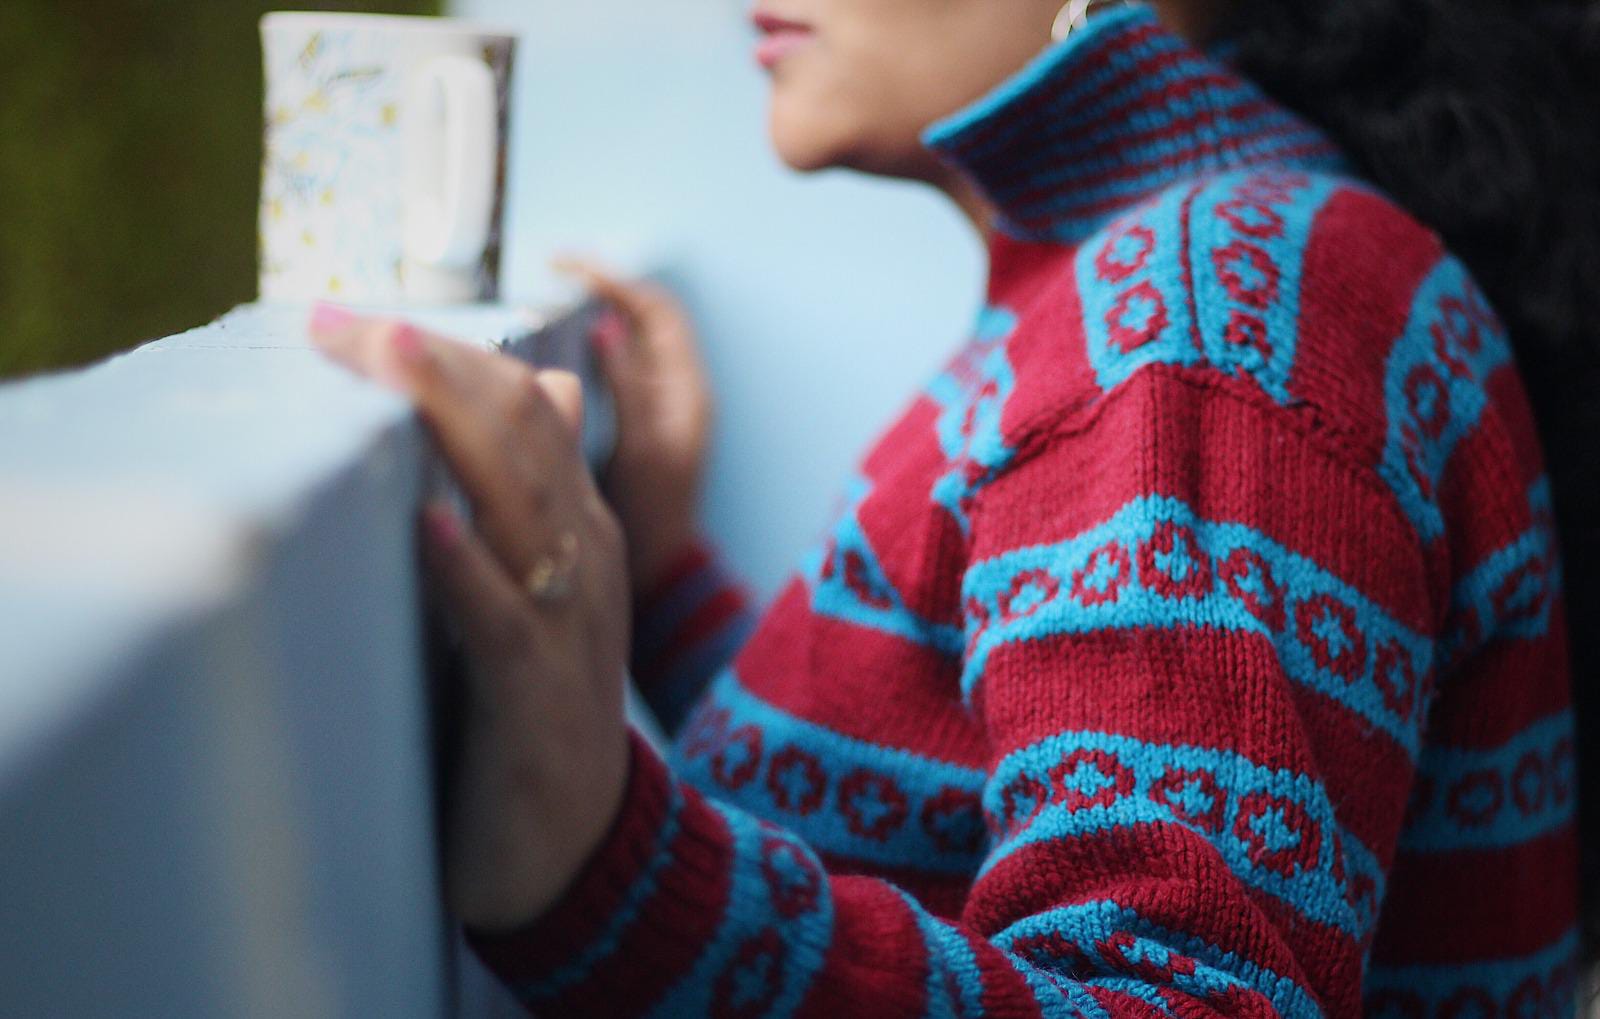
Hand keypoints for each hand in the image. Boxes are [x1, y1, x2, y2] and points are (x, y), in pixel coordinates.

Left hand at [307, 304, 631, 931]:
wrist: (581, 841)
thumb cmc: (536, 704)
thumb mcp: (540, 585)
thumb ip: (537, 490)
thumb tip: (552, 387)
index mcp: (574, 524)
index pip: (521, 403)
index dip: (439, 353)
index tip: (338, 321)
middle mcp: (580, 555)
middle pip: (520, 427)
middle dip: (433, 364)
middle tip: (339, 320)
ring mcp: (567, 621)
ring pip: (522, 498)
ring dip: (452, 425)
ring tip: (391, 361)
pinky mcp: (537, 696)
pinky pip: (506, 623)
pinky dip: (469, 571)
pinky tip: (430, 526)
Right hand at [553, 257, 712, 596]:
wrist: (661, 577)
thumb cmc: (653, 527)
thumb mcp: (639, 454)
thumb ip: (628, 389)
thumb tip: (609, 328)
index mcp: (686, 393)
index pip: (657, 311)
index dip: (616, 281)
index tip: (567, 268)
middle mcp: (679, 393)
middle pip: (645, 318)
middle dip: (603, 288)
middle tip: (552, 273)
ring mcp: (662, 409)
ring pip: (630, 343)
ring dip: (593, 315)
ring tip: (548, 303)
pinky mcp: (642, 426)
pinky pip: (619, 371)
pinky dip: (590, 351)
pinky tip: (554, 353)